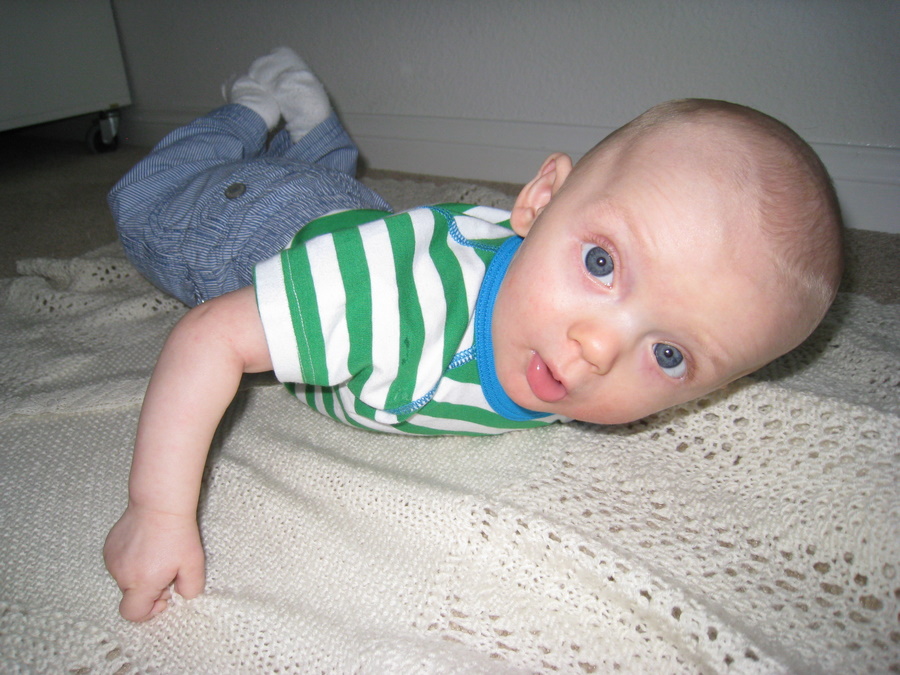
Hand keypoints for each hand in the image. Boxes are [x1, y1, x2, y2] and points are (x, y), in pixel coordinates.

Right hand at [103, 505, 204, 621]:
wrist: (160, 504)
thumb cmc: (178, 534)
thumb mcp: (194, 564)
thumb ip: (191, 588)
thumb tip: (182, 596)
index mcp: (141, 583)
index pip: (132, 614)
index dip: (149, 611)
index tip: (165, 596)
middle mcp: (121, 575)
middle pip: (132, 596)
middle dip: (150, 589)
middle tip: (167, 569)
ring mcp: (112, 560)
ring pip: (126, 579)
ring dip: (141, 574)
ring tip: (158, 553)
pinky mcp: (109, 547)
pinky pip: (120, 563)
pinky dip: (133, 561)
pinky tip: (147, 545)